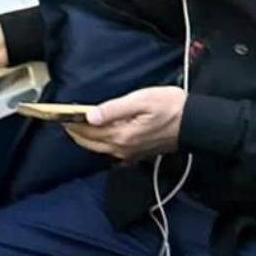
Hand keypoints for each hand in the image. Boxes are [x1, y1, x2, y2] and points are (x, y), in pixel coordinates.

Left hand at [64, 86, 187, 162]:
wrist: (195, 123)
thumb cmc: (171, 106)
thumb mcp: (142, 100)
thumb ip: (115, 108)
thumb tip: (90, 116)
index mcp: (121, 135)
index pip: (88, 131)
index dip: (73, 123)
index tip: (60, 115)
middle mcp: (123, 149)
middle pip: (91, 143)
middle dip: (75, 133)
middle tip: (64, 122)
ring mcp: (130, 154)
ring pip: (100, 149)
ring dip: (87, 139)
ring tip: (77, 128)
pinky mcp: (138, 154)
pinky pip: (112, 153)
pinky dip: (101, 145)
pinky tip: (100, 138)